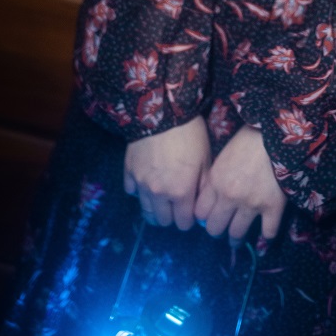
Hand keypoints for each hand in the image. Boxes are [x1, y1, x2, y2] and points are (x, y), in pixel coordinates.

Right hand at [124, 115, 211, 230]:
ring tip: (162, 200)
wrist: (163, 112)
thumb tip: (202, 208)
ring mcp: (141, 184)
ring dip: (155, 210)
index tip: (191, 211)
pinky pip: (132, 192)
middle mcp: (159, 194)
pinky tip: (147, 182)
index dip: (189, 219)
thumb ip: (204, 187)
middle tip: (177, 205)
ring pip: (146, 212)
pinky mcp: (128, 173)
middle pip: (163, 222)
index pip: (183, 223)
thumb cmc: (190, 135)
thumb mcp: (206, 160)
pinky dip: (139, 191)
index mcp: (181, 192)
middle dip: (172, 217)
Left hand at [194, 125, 287, 245]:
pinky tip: (265, 234)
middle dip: (217, 231)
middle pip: (215, 228)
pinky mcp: (273, 207)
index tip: (209, 216)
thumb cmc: (247, 140)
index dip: (204, 217)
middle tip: (222, 229)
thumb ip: (213, 180)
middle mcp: (230, 197)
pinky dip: (266, 235)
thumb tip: (208, 202)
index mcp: (215, 182)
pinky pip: (268, 232)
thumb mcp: (222, 158)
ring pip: (237, 234)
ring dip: (235, 238)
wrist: (276, 133)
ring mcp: (252, 204)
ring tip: (237, 239)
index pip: (200, 214)